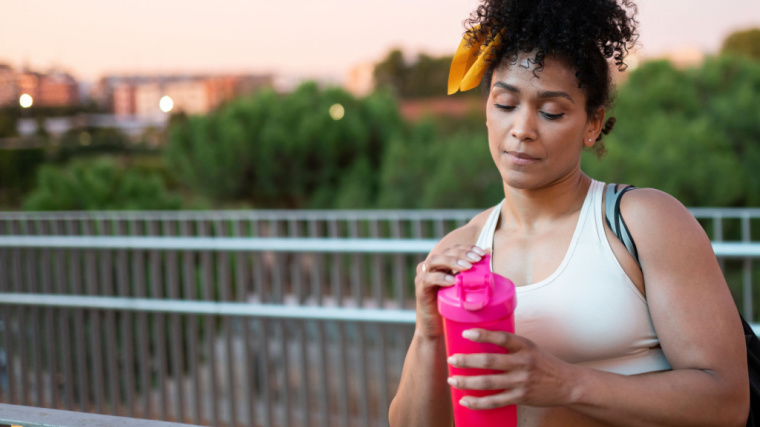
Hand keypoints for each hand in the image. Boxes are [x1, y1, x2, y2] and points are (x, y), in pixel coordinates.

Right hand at [414, 245, 486, 338]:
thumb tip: (488, 253)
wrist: (436, 328)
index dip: (468, 248)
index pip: (455, 249)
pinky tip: (452, 281)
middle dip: (462, 254)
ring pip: (435, 261)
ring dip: (452, 262)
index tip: (482, 253)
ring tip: (467, 267)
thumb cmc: (451, 307)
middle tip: (476, 259)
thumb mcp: (463, 287)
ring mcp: (423, 276)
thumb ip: (471, 272)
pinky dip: (440, 278)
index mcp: (442, 264)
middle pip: (446, 252)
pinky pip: (428, 279)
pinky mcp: (420, 289)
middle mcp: (431, 267)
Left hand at [446, 329, 581, 408]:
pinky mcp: (520, 397)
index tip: (466, 333)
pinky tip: (465, 400)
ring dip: (467, 382)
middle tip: (452, 360)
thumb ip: (509, 345)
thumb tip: (480, 340)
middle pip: (489, 362)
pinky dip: (478, 402)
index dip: (483, 335)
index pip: (501, 338)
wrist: (567, 384)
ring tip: (452, 380)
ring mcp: (521, 382)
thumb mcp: (529, 347)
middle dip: (467, 361)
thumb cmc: (544, 363)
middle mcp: (522, 363)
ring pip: (488, 383)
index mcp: (524, 346)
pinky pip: (495, 401)